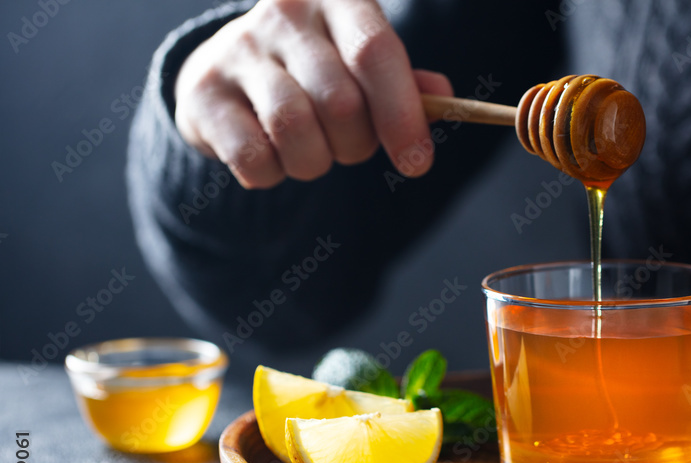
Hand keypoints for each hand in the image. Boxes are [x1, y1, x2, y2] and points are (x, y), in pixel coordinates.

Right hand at [174, 0, 452, 188]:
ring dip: (315, 163)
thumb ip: (406, 85)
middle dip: (357, 146)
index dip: (402, 115)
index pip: (375, 52)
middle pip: (340, 102)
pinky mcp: (202, 91)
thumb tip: (445, 99)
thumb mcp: (366, 69)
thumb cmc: (319, 73)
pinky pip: (253, 157)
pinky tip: (273, 156)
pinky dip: (274, 174)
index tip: (417, 164)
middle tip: (350, 147)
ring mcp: (237, 48)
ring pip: (294, 129)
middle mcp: (285, 12)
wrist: (232, 73)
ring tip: (313, 153)